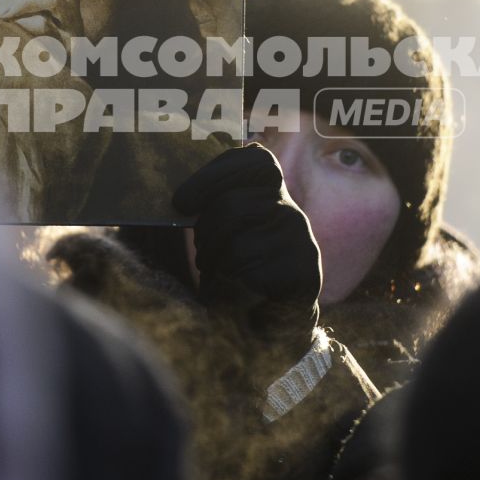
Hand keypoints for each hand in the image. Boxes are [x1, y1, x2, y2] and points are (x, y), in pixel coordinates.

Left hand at [174, 144, 322, 352]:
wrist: (276, 318)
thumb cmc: (239, 266)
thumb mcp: (226, 229)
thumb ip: (214, 204)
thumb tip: (178, 199)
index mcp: (273, 193)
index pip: (257, 160)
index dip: (215, 175)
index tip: (181, 202)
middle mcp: (292, 213)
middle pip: (235, 205)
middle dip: (206, 231)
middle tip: (200, 249)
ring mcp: (300, 243)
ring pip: (239, 245)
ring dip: (215, 262)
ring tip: (217, 271)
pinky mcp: (301, 275)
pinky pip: (250, 276)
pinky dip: (230, 287)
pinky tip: (236, 291)